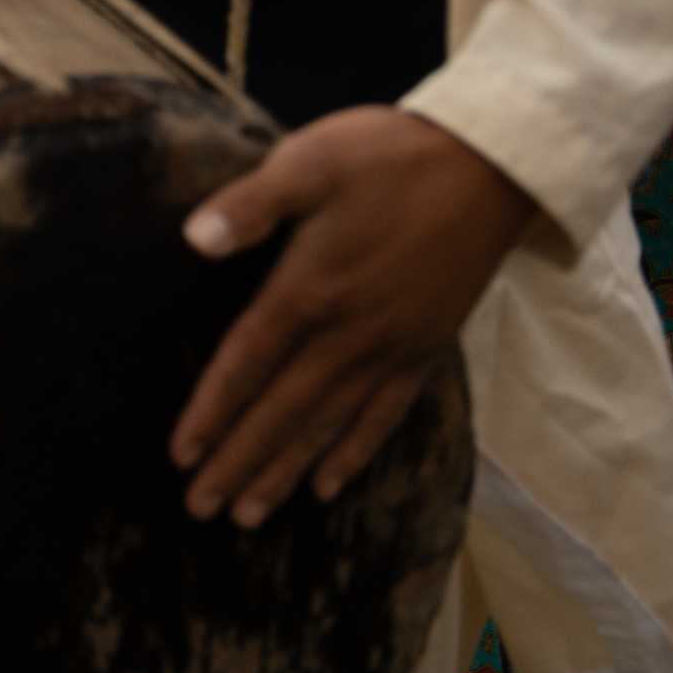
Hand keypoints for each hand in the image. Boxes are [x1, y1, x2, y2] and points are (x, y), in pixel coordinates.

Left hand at [169, 105, 537, 526]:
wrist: (492, 168)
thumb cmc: (390, 157)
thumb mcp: (311, 160)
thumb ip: (251, 204)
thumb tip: (193, 238)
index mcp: (311, 289)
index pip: (246, 364)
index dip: (212, 412)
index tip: (181, 457)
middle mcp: (350, 333)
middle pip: (282, 411)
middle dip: (239, 463)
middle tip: (201, 511)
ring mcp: (393, 347)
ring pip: (329, 425)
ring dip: (286, 470)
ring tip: (251, 514)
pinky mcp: (426, 348)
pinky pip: (385, 416)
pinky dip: (354, 453)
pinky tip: (329, 486)